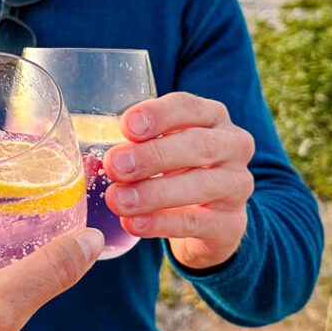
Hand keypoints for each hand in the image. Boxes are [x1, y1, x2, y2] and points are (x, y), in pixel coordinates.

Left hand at [103, 92, 254, 269]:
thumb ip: (135, 144)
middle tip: (115, 165)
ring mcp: (237, 185)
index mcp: (212, 116)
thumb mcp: (160, 147)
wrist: (209, 220)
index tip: (127, 126)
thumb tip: (93, 156)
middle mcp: (232, 145)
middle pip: (198, 145)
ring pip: (201, 184)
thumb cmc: (176, 169)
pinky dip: (162, 223)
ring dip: (154, 193)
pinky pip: (198, 222)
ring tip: (118, 200)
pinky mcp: (233, 223)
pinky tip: (134, 223)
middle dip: (152, 155)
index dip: (158, 114)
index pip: (188, 107)